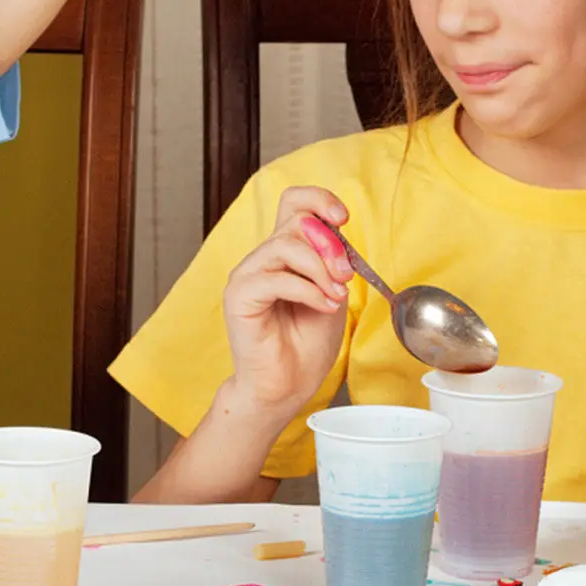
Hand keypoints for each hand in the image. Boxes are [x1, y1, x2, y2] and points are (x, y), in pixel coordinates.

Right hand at [221, 187, 353, 415]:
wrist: (285, 386)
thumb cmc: (305, 345)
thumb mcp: (331, 291)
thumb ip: (331, 261)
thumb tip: (337, 232)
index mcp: (282, 254)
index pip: (292, 202)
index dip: (319, 200)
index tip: (343, 218)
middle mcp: (261, 259)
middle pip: (296, 221)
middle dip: (330, 245)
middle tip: (345, 276)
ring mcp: (247, 276)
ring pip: (286, 246)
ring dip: (320, 269)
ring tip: (334, 295)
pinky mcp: (239, 297)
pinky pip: (277, 278)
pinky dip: (308, 290)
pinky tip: (323, 306)